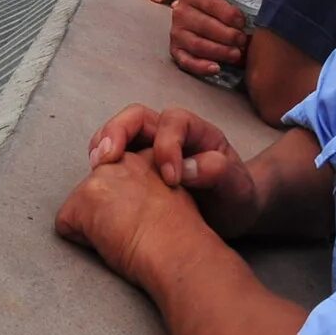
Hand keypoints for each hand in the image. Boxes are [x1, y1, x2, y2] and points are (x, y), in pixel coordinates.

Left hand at [55, 148, 207, 291]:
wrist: (178, 250)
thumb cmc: (184, 236)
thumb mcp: (175, 197)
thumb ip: (153, 187)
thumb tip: (140, 201)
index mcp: (144, 159)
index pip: (117, 177)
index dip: (123, 202)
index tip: (139, 218)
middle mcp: (119, 163)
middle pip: (95, 191)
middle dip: (104, 211)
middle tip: (131, 229)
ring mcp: (97, 180)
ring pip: (80, 208)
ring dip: (94, 224)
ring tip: (123, 236)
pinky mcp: (81, 201)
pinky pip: (66, 226)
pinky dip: (82, 240)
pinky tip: (108, 243)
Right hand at [84, 103, 259, 235]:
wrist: (231, 217)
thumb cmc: (236, 199)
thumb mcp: (238, 188)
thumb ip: (220, 172)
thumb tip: (187, 169)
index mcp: (197, 133)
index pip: (173, 121)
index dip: (167, 144)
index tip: (171, 179)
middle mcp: (169, 135)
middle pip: (135, 117)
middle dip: (117, 133)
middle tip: (106, 160)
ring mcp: (148, 149)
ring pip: (118, 133)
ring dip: (103, 145)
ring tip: (97, 167)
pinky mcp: (135, 168)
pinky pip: (113, 157)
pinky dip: (102, 165)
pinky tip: (99, 181)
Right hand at [169, 0, 248, 78]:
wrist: (212, 19)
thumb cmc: (221, 4)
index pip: (208, 2)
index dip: (227, 13)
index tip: (243, 21)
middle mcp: (179, 12)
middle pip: (203, 26)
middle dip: (226, 35)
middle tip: (244, 40)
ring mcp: (176, 33)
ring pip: (197, 45)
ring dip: (219, 51)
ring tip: (237, 54)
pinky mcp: (176, 51)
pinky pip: (186, 61)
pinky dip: (201, 66)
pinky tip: (216, 68)